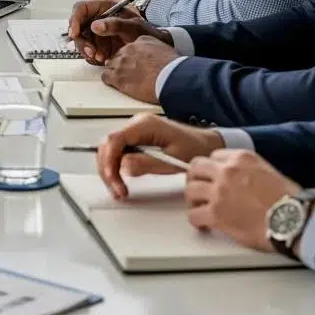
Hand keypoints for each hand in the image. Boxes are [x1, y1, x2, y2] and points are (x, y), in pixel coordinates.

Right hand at [68, 0, 166, 62]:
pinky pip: (88, 50)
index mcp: (104, 7)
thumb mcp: (133, 26)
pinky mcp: (99, 44)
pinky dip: (93, 56)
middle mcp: (97, 18)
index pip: (81, 8)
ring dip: (88, 50)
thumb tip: (95, 26)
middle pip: (78, 26)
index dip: (75, 19)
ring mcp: (97, 32)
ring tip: (101, 57)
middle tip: (91, 51)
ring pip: (81, 40)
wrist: (153, 47)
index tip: (75, 33)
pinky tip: (103, 59)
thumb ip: (115, 24)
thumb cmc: (146, 32)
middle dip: (82, 41)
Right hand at [97, 113, 223, 198]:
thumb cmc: (195, 149)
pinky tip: (121, 181)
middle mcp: (136, 124)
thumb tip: (124, 166)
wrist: (206, 145)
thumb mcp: (173, 160)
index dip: (109, 161)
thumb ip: (148, 163)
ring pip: (109, 149)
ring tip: (119, 190)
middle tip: (117, 191)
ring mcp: (135, 131)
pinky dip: (116, 168)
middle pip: (108, 145)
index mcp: (144, 125)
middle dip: (107, 169)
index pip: (115, 140)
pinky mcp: (136, 139)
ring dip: (110, 170)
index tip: (113, 180)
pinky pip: (118, 152)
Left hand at [101, 36, 177, 102]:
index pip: (130, 48)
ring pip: (111, 66)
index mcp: (141, 41)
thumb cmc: (173, 68)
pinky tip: (117, 85)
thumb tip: (157, 55)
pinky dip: (110, 81)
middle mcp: (128, 49)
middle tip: (131, 74)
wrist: (171, 78)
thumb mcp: (166, 50)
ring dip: (116, 73)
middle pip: (119, 56)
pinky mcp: (117, 76)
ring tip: (125, 81)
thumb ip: (156, 49)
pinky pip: (106, 77)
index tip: (136, 64)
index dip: (132, 58)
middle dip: (123, 65)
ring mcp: (121, 62)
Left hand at [186, 150, 300, 251]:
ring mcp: (219, 191)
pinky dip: (197, 220)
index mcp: (241, 158)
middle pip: (195, 168)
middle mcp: (226, 171)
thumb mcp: (268, 171)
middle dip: (196, 179)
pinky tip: (204, 224)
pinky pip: (194, 215)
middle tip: (199, 190)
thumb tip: (237, 178)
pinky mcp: (216, 214)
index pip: (213, 157)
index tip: (212, 178)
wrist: (296, 221)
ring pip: (190, 190)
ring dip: (193, 200)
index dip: (211, 169)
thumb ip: (246, 170)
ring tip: (200, 207)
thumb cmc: (290, 201)